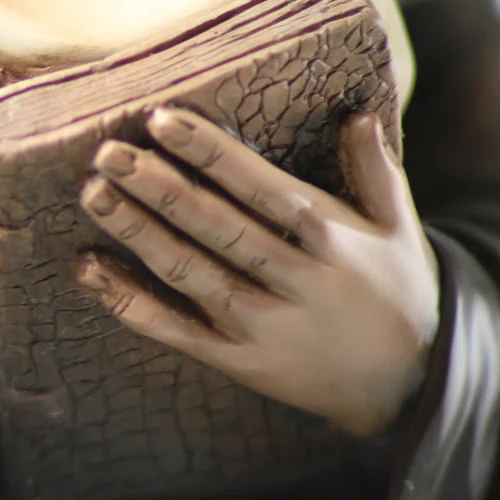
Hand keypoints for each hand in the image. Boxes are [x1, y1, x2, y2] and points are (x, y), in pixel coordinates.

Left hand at [77, 109, 440, 438]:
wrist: (409, 385)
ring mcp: (260, 324)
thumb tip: (355, 114)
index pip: (256, 185)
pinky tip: (90, 268)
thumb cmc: (398, 291)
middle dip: (156, 185)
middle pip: (212, 224)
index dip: (207, 151)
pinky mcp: (238, 362)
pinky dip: (129, 301)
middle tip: (108, 150)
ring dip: (135, 231)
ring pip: (186, 271)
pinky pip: (174, 329)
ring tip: (93, 193)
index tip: (160, 119)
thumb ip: (375, 169)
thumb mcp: (398, 228)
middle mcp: (291, 279)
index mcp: (328, 236)